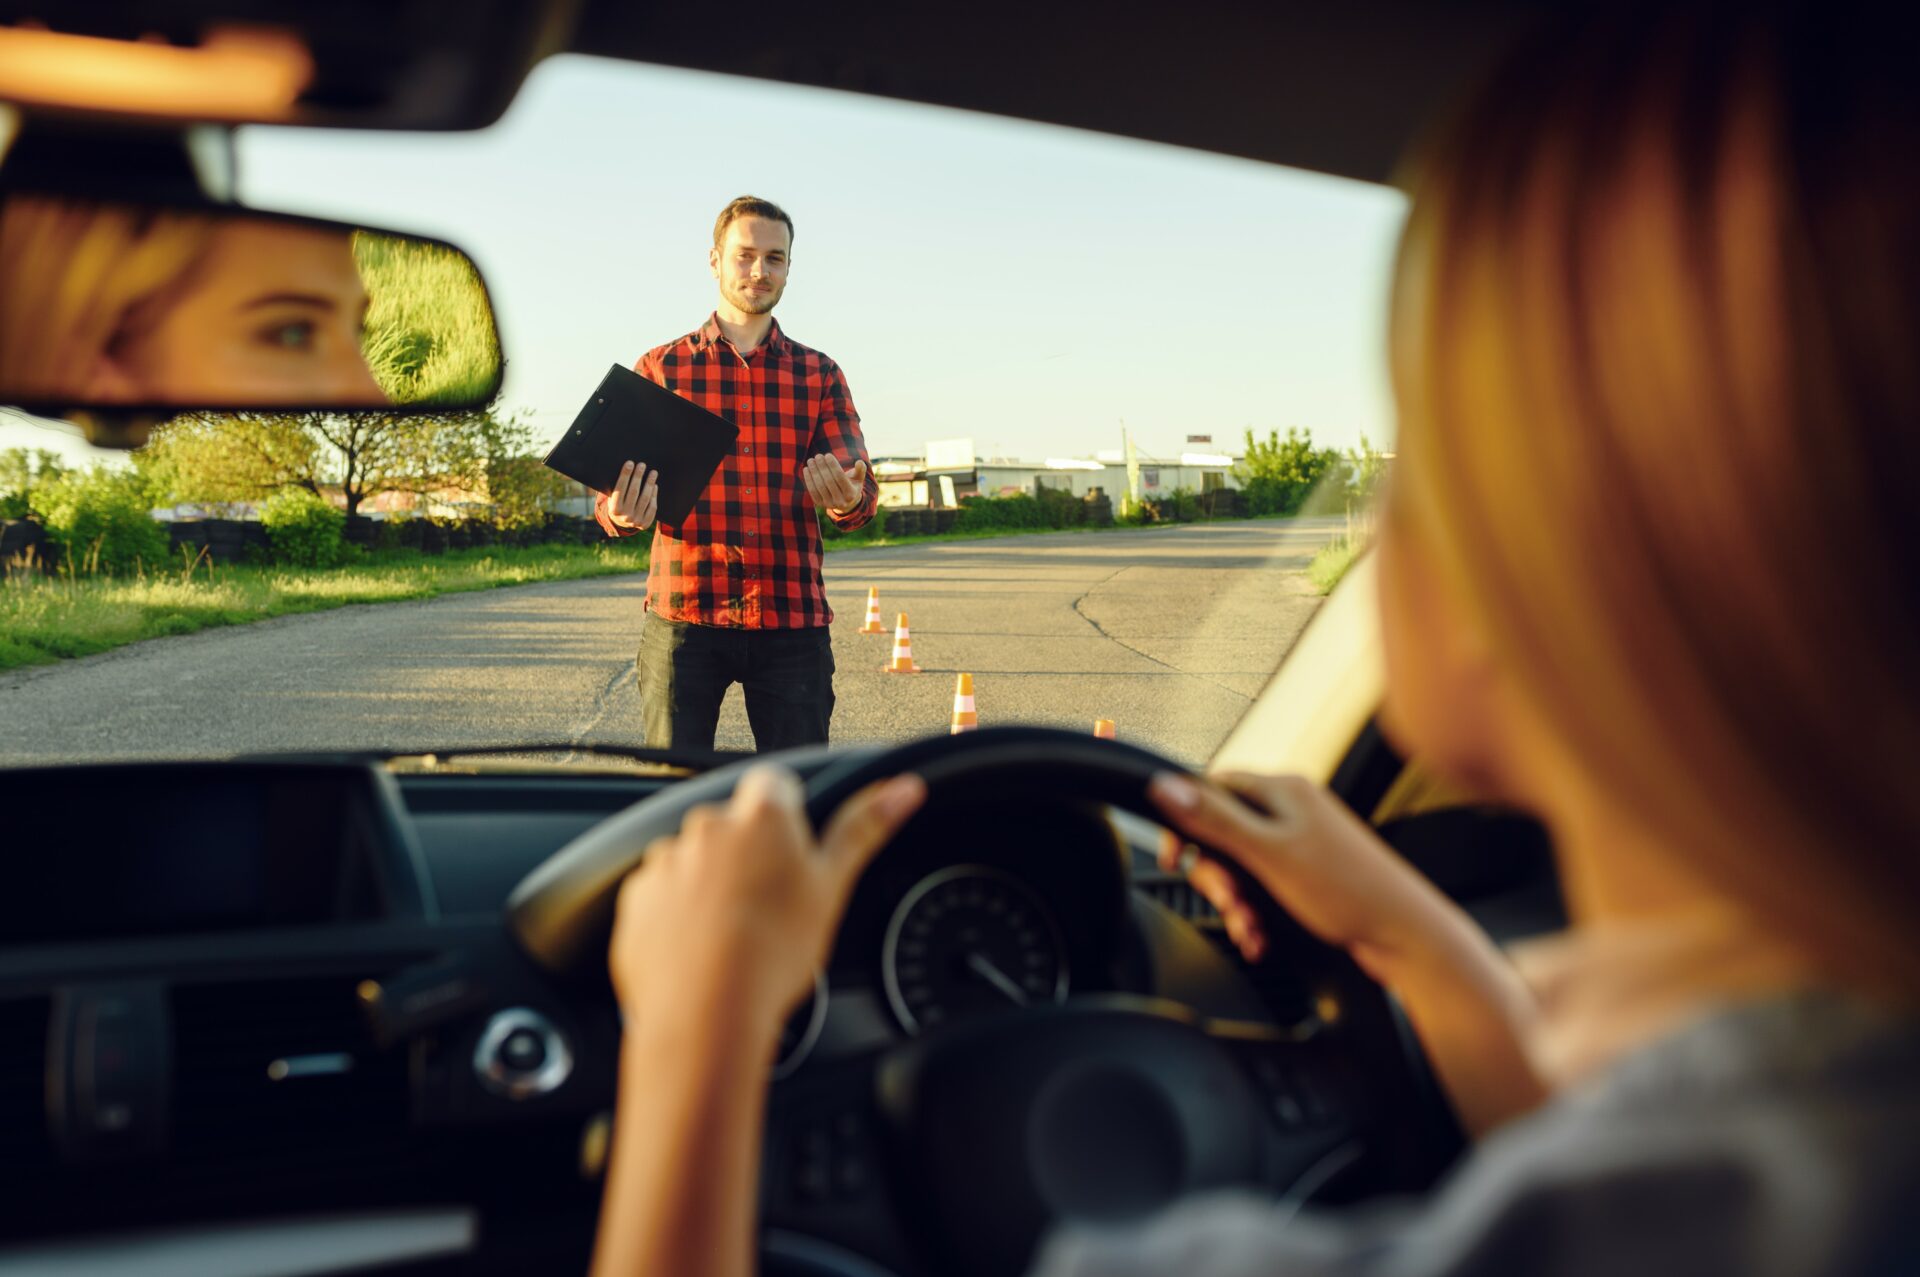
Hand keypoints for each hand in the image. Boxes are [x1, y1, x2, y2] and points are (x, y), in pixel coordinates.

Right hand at [604, 460, 657, 529]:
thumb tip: (626, 467)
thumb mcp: (612, 498)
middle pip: (634, 492)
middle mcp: (625, 516)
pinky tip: (654, 485)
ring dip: (650, 483)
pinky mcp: (645, 523)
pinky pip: (652, 507)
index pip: (620, 489)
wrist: (622, 524)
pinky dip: (654, 495)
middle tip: (642, 465)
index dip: (625, 475)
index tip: (630, 463)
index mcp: (614, 508)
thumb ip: (617, 488)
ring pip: (645, 498)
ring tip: (653, 472)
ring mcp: (636, 520)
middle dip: (638, 476)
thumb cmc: (618, 504)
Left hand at [610, 765, 925, 1033]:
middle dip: (749, 855)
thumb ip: (864, 829)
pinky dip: (678, 916)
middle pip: (735, 827)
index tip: (794, 857)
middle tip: (770, 907)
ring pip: (696, 863)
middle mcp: (705, 827)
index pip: (776, 786)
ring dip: (712, 885)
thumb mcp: (833, 888)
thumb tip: (905, 787)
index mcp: (760, 815)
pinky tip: (701, 950)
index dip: (789, 819)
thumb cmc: (775, 952)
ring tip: (733, 937)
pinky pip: (662, 897)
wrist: (706, 1016)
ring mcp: (665, 862)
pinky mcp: (637, 900)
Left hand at [801, 455, 867, 513]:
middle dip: (822, 467)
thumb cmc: (852, 484)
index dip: (833, 465)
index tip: (827, 455)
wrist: (846, 502)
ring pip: (820, 486)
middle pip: (829, 481)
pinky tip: (806, 469)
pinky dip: (808, 480)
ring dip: (814, 472)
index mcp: (851, 494)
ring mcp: (830, 504)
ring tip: (811, 460)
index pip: (840, 477)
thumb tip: (859, 462)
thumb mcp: (858, 478)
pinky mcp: (820, 504)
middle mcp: (841, 501)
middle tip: (818, 456)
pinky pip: (813, 491)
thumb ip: (860, 469)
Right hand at [1148, 770, 1545, 1134]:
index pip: (1208, 788)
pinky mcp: (1309, 872)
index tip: (1174, 859)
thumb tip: (1162, 784)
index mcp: (1281, 789)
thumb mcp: (1269, 854)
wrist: (1406, 936)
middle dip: (1216, 875)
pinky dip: (1256, 911)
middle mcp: (1291, 807)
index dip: (1185, 825)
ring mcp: (1301, 840)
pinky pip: (1263, 884)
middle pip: (1221, 831)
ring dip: (1236, 902)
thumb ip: (1214, 819)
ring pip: (1240, 864)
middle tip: (1229, 903)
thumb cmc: (1347, 892)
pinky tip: (1262, 935)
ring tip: (1250, 928)